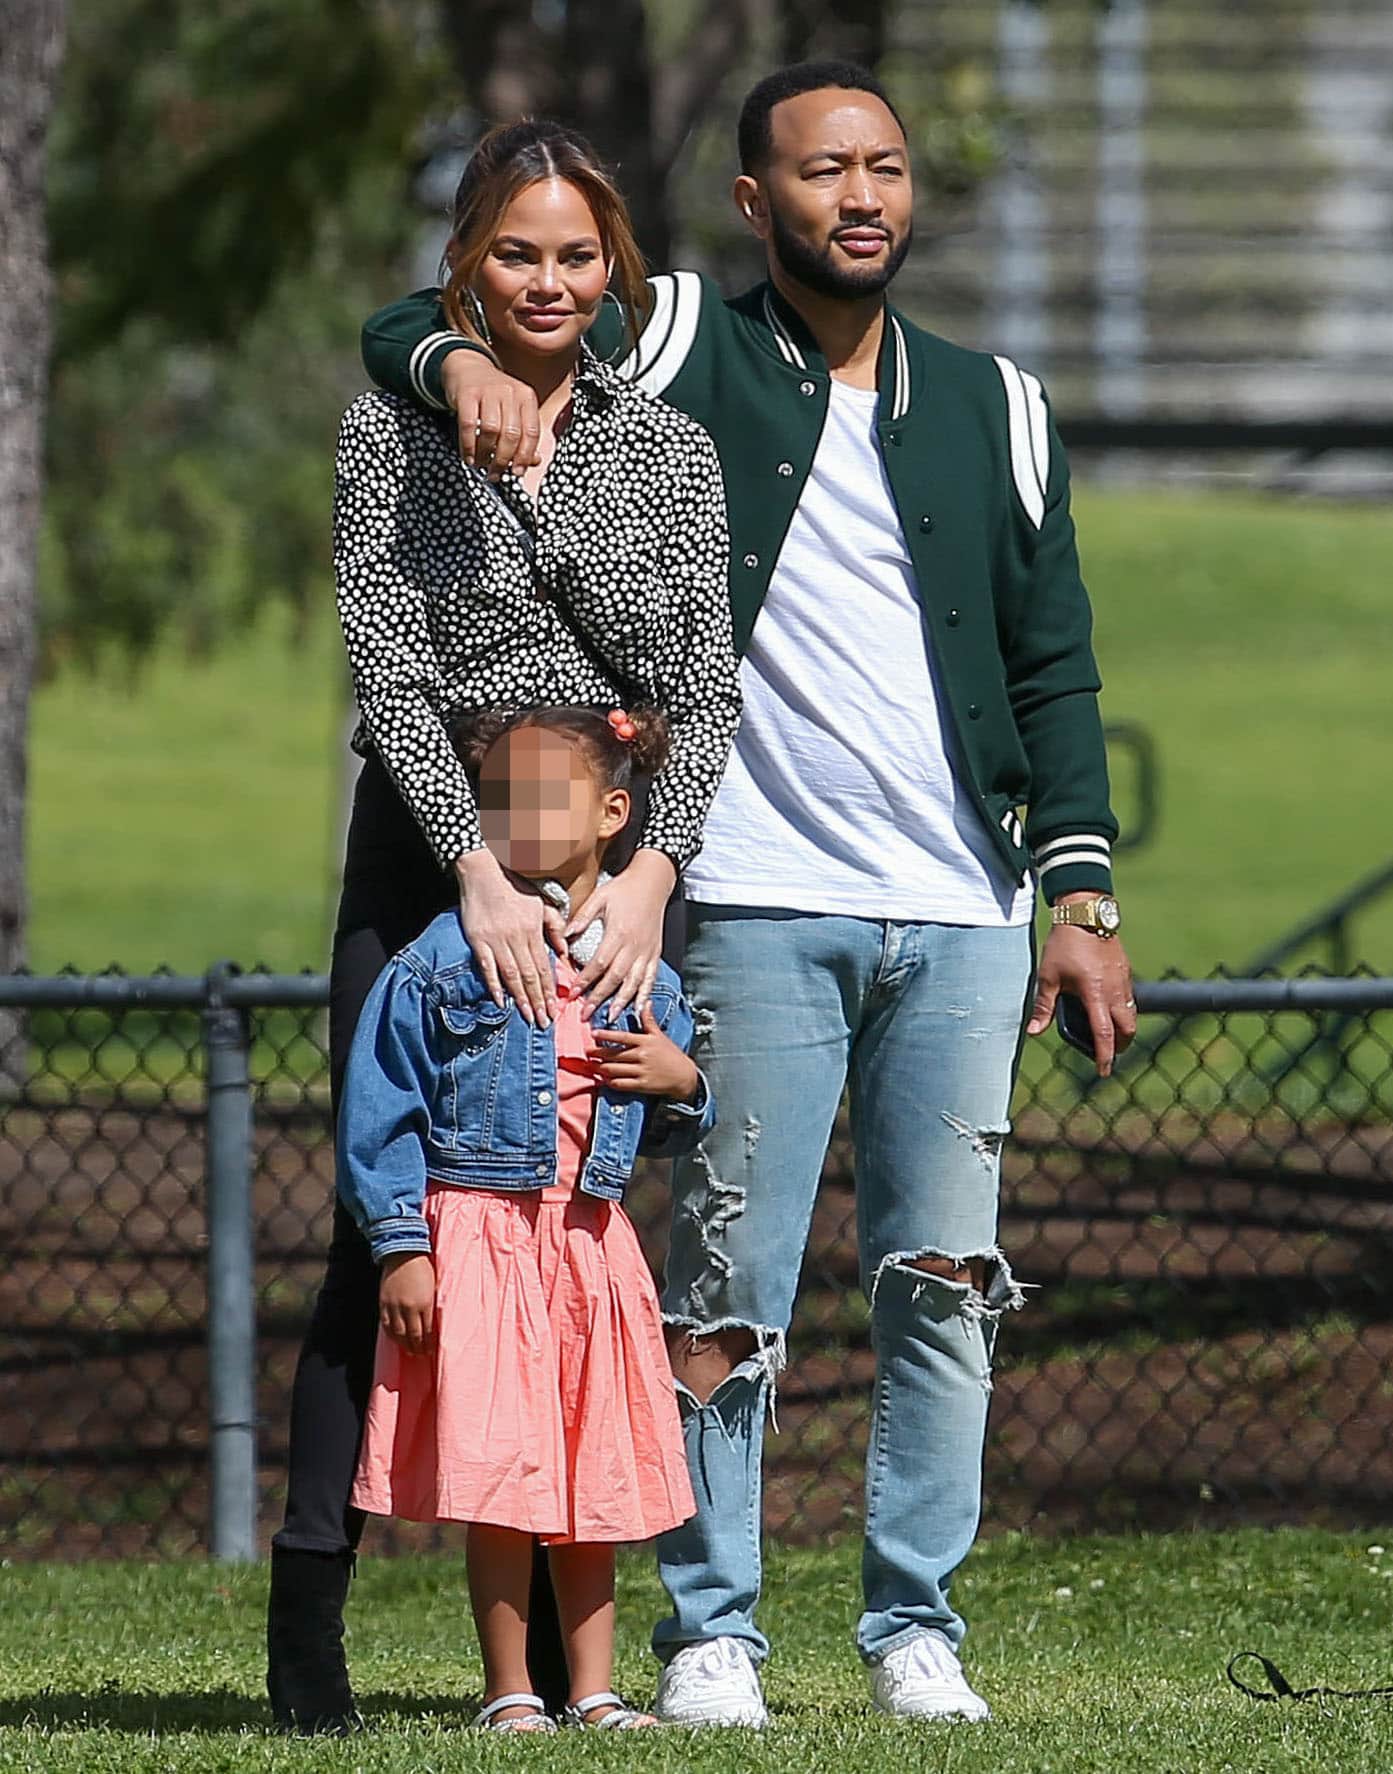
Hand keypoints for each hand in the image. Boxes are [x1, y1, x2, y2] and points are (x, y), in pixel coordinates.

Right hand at [379, 1252, 435, 1355]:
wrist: (403, 1252)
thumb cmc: (423, 1267)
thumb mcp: (433, 1286)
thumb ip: (432, 1305)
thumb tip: (432, 1323)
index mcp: (425, 1303)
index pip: (426, 1331)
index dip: (428, 1343)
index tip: (431, 1350)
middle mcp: (409, 1307)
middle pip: (413, 1335)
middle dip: (417, 1347)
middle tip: (421, 1354)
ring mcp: (394, 1306)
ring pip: (398, 1333)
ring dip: (404, 1345)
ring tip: (409, 1351)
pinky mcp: (384, 1303)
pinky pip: (386, 1325)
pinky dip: (391, 1334)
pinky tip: (396, 1339)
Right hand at [440, 350, 540, 479]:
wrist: (468, 368)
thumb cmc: (494, 396)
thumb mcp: (514, 411)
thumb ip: (524, 436)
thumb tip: (533, 462)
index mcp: (527, 398)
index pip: (532, 432)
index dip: (525, 456)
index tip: (517, 472)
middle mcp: (510, 392)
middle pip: (512, 434)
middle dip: (504, 460)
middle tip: (496, 474)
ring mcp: (488, 391)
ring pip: (491, 431)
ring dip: (485, 454)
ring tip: (482, 466)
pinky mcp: (467, 394)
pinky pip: (469, 425)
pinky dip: (468, 446)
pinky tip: (469, 457)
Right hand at [455, 848, 566, 1026]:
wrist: (483, 871)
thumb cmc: (514, 886)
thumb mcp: (541, 902)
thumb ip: (554, 926)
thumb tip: (563, 952)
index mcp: (533, 930)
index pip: (544, 966)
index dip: (550, 990)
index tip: (554, 1009)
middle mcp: (517, 938)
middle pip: (530, 976)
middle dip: (538, 1001)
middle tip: (544, 1022)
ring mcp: (496, 940)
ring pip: (512, 976)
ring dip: (521, 999)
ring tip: (528, 1017)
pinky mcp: (478, 940)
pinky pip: (488, 967)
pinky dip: (494, 986)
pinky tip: (501, 1002)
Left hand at [570, 849, 676, 1018]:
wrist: (653, 881)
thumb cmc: (624, 889)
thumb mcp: (600, 896)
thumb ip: (583, 917)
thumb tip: (565, 935)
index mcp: (618, 932)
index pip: (599, 962)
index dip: (585, 980)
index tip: (572, 994)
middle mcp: (634, 946)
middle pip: (615, 978)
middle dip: (599, 998)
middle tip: (585, 1014)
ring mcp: (646, 951)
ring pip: (634, 982)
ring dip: (621, 1002)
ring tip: (609, 1017)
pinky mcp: (655, 954)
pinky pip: (650, 978)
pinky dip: (645, 995)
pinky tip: (639, 1009)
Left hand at [590, 1004, 699, 1100]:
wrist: (684, 1076)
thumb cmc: (671, 1054)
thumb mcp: (659, 1035)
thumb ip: (649, 1020)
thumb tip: (646, 1002)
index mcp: (645, 1041)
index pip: (622, 1037)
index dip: (606, 1035)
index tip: (593, 1034)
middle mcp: (642, 1055)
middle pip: (613, 1055)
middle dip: (597, 1054)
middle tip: (587, 1053)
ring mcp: (641, 1071)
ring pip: (614, 1070)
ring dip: (600, 1068)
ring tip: (591, 1066)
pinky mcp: (642, 1085)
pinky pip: (621, 1084)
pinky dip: (610, 1082)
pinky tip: (604, 1079)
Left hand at [1026, 912, 1137, 1077]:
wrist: (1085, 913)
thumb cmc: (1064, 944)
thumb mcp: (1048, 976)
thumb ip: (1043, 1006)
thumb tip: (1033, 1032)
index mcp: (1095, 994)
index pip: (1104, 1033)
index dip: (1104, 1056)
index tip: (1103, 1071)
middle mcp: (1114, 990)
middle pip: (1127, 1029)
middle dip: (1119, 1045)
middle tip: (1107, 1053)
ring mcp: (1123, 980)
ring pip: (1132, 1014)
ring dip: (1123, 1029)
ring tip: (1108, 1033)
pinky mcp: (1125, 971)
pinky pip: (1129, 998)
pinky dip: (1123, 1010)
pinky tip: (1108, 1008)